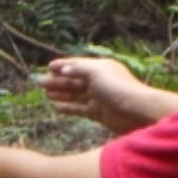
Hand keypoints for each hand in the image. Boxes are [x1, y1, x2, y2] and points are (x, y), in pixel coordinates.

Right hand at [39, 55, 177, 135]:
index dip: (63, 65)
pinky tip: (56, 106)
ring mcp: (98, 98)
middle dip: (58, 81)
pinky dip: (68, 107)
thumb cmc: (117, 87)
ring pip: (75, 94)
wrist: (136, 111)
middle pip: (74, 80)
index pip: (77, 65)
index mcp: (99, 68)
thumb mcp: (96, 72)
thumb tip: (63, 70)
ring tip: (46, 94)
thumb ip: (78, 69)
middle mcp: (99, 82)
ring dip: (61, 93)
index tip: (48, 67)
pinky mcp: (98, 113)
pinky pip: (79, 108)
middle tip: (40, 83)